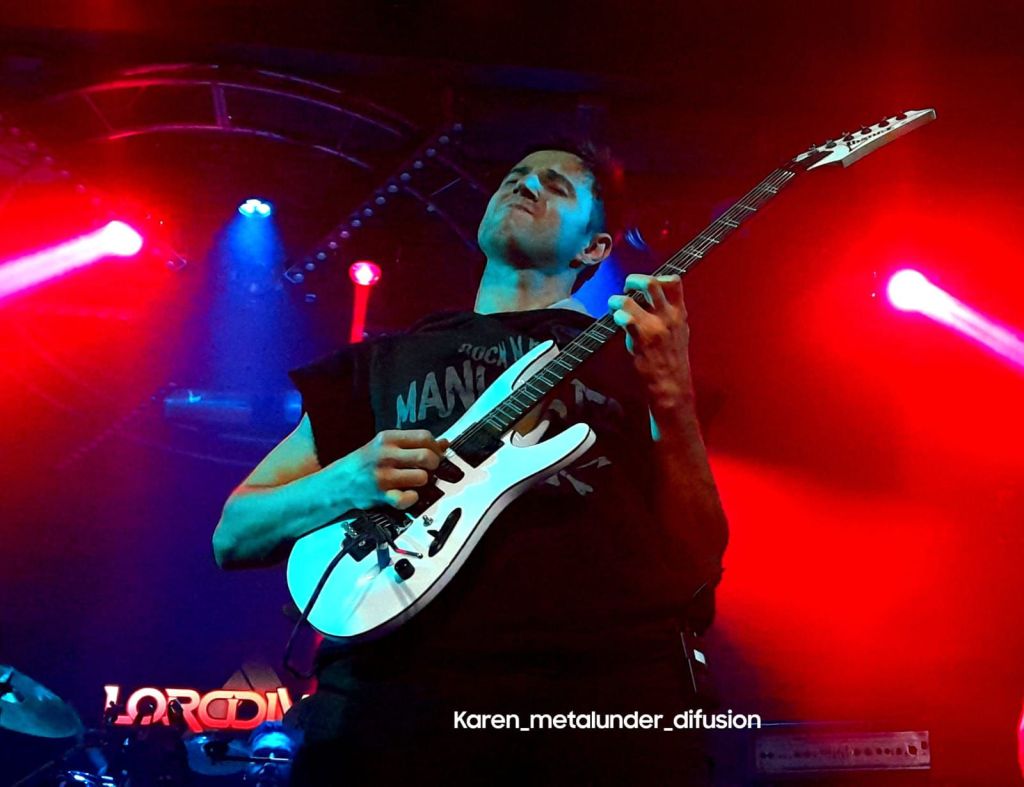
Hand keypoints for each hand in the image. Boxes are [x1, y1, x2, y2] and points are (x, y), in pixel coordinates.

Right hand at [334, 429, 448, 510]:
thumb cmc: (364, 463)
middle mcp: (386, 455)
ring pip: (422, 477)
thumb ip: (414, 443)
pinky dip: (412, 498)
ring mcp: (383, 476)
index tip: (435, 453)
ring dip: (423, 481)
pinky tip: (408, 494)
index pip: (424, 436)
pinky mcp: (382, 496)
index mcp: (387, 438)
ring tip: (414, 481)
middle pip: (427, 456)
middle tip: (428, 468)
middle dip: (434, 464)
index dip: (436, 446)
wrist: (338, 482)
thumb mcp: (385, 446)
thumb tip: (444, 444)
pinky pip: (408, 498)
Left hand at [607, 273, 694, 413]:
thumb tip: (651, 301)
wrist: (672, 384)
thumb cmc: (673, 359)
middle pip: (651, 282)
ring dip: (617, 300)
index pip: (674, 281)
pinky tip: (616, 321)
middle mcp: (668, 316)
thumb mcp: (679, 332)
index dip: (656, 276)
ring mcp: (655, 327)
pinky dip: (617, 316)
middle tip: (626, 289)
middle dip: (633, 280)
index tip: (645, 285)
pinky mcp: (642, 339)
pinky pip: (625, 318)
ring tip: (614, 306)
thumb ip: (668, 315)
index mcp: (679, 313)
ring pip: (631, 299)